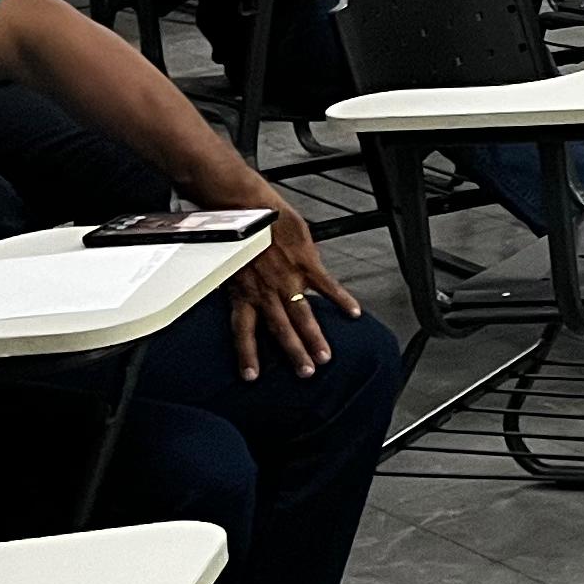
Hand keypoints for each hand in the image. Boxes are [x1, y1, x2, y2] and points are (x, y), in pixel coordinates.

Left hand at [223, 200, 355, 380]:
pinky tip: (354, 313)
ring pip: (302, 314)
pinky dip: (341, 299)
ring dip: (314, 337)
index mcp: (243, 293)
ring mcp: (287, 279)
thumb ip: (239, 285)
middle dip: (293, 353)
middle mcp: (265, 291)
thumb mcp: (230, 266)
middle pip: (280, 329)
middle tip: (305, 373)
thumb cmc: (236, 234)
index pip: (244, 332)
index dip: (247, 355)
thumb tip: (238, 298)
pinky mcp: (306, 263)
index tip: (251, 376)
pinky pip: (326, 285)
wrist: (247, 207)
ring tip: (324, 356)